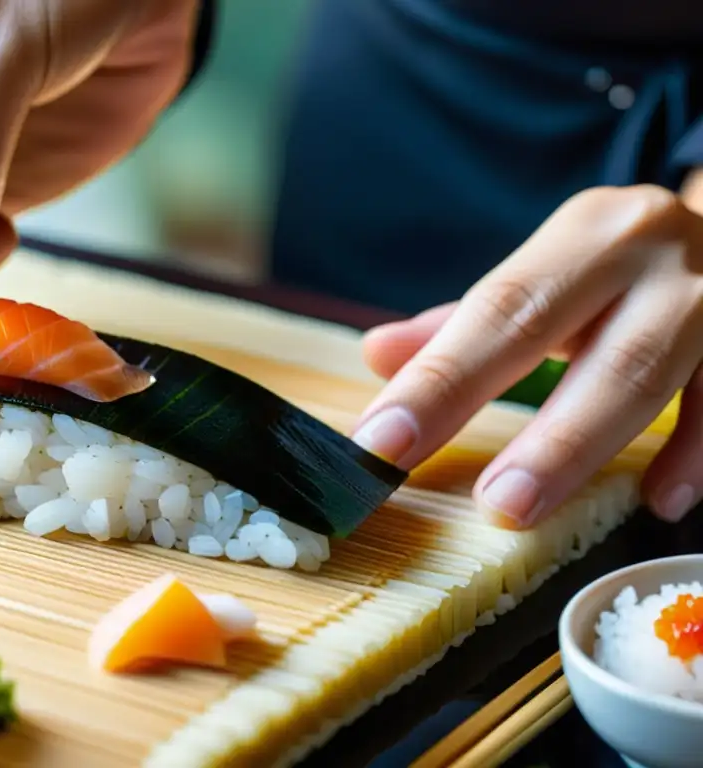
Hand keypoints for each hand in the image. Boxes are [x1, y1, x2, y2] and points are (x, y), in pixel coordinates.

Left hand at [355, 185, 702, 528]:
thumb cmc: (619, 268)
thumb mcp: (548, 276)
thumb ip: (465, 324)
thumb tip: (378, 356)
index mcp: (586, 234)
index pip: (498, 309)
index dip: (437, 380)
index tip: (379, 442)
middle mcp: (652, 253)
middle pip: (585, 345)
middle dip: (532, 430)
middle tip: (483, 500)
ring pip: (648, 375)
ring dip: (584, 448)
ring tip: (524, 508)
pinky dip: (694, 455)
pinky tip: (659, 500)